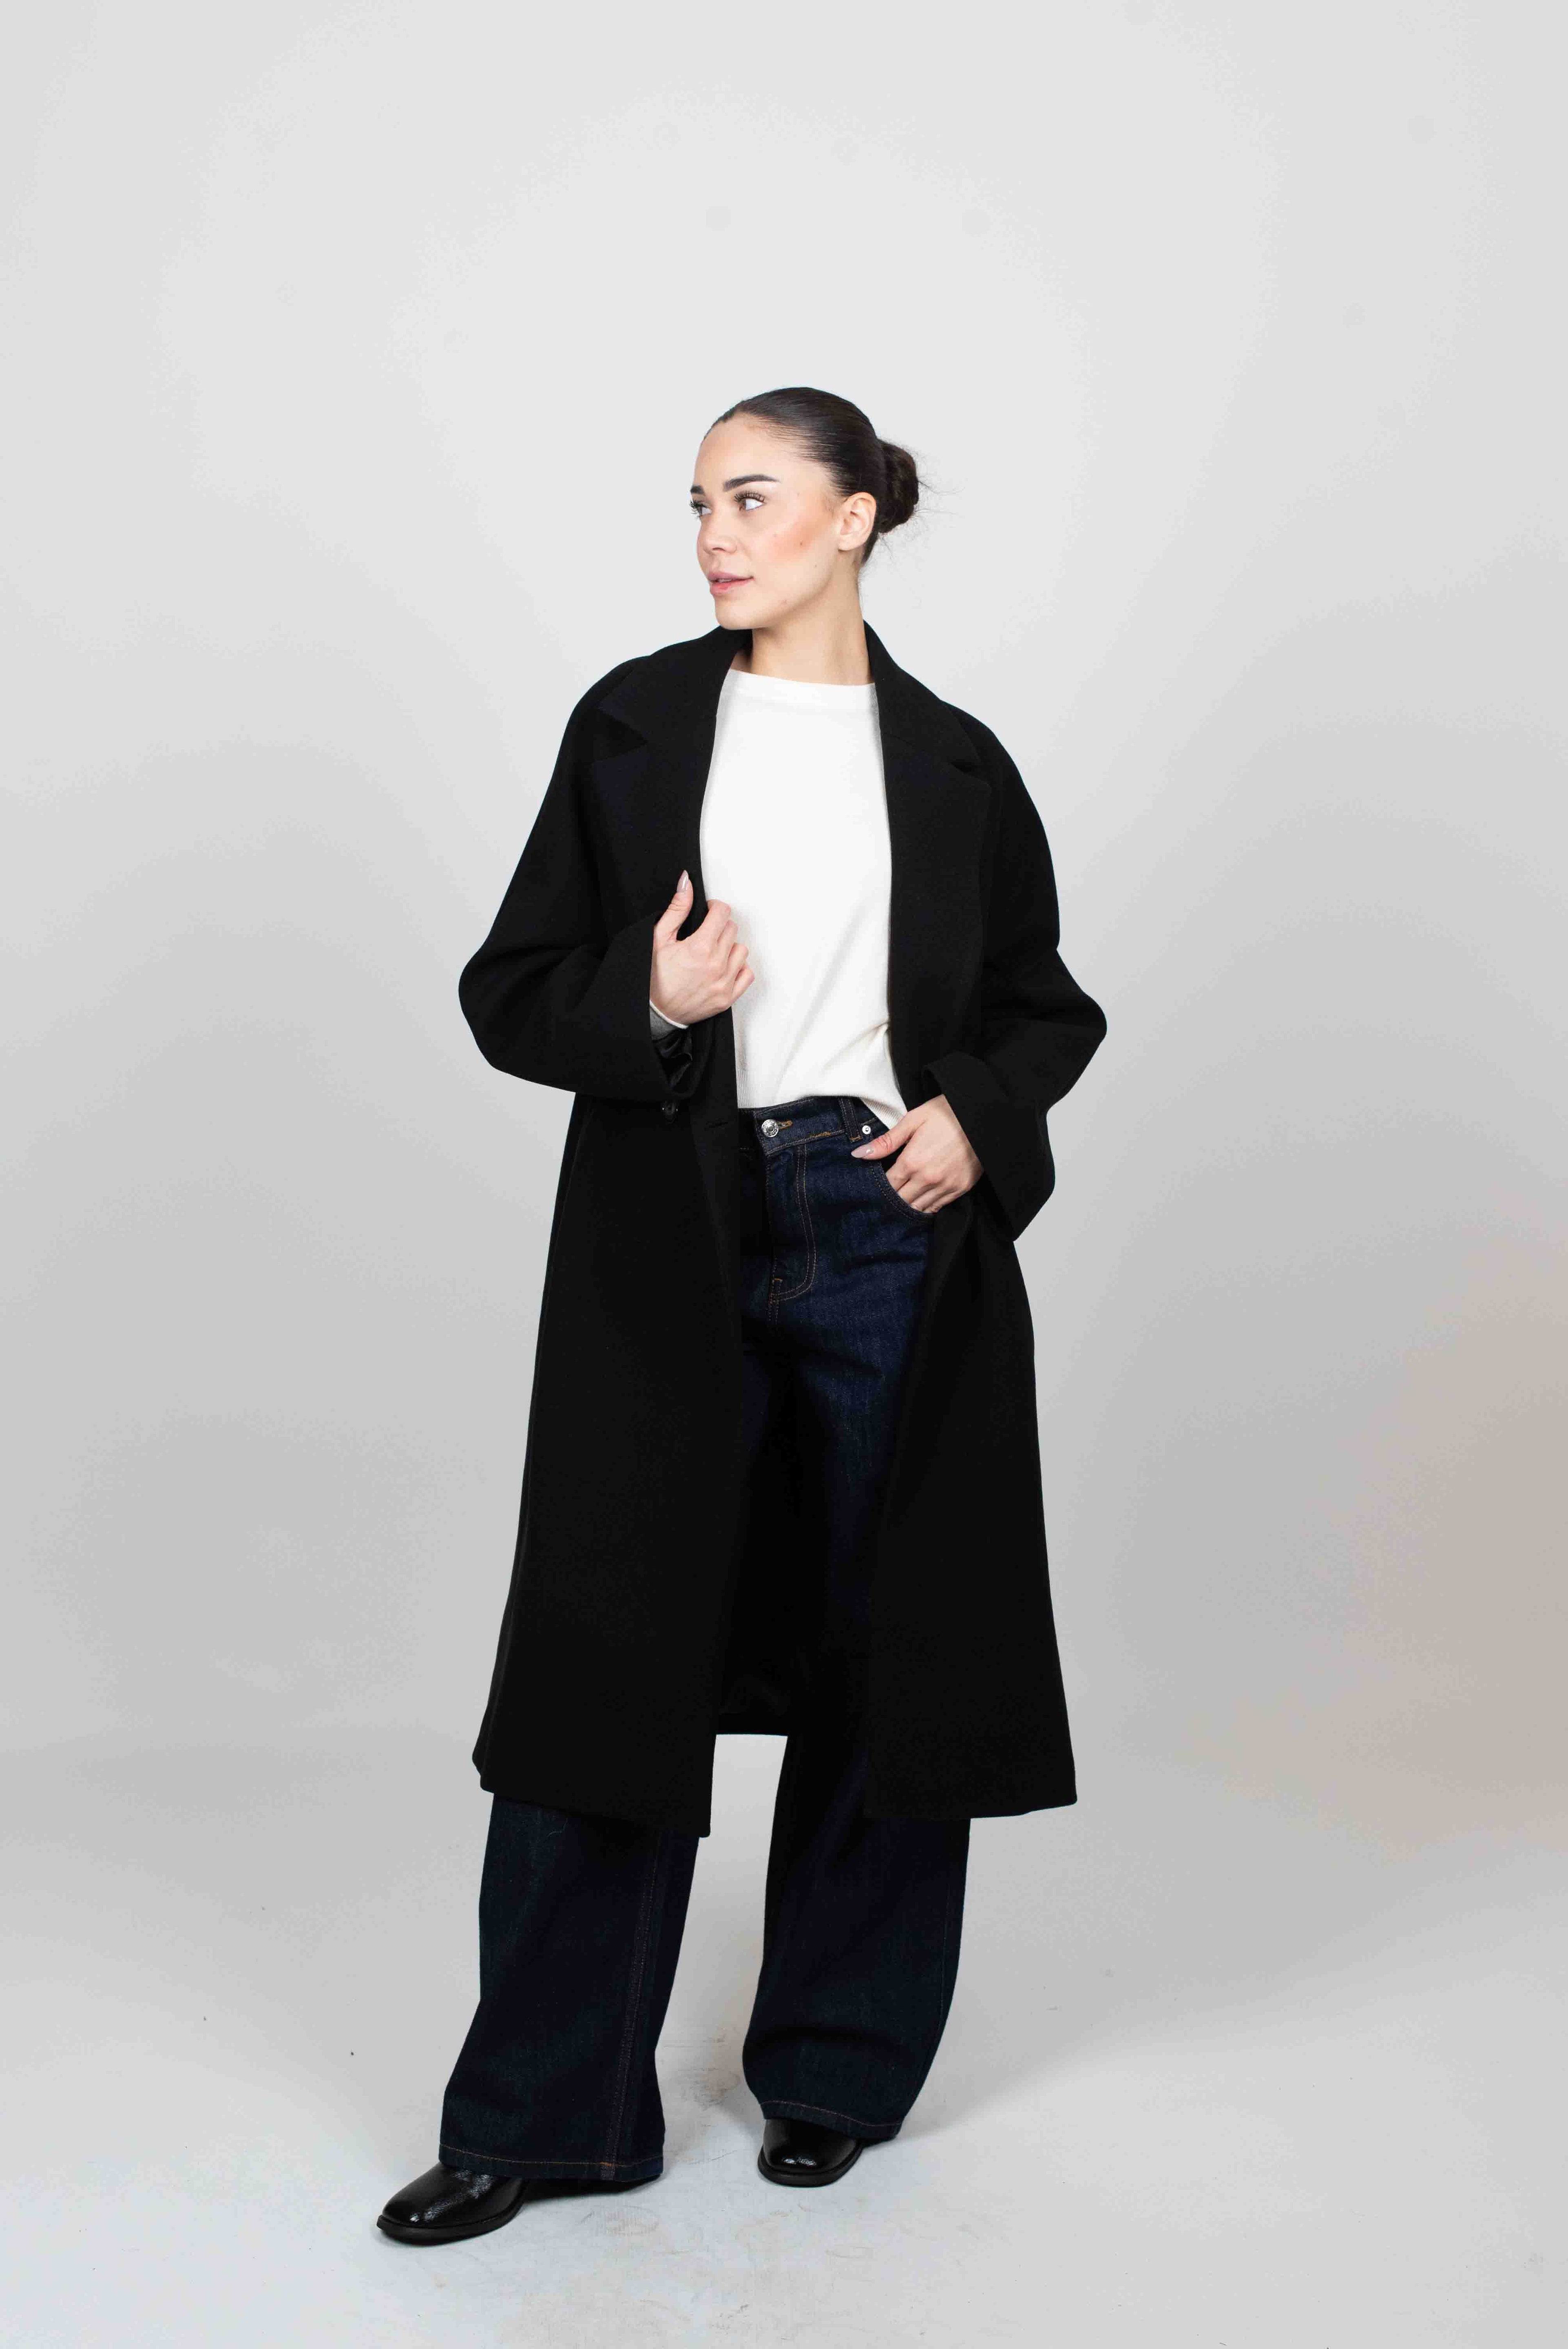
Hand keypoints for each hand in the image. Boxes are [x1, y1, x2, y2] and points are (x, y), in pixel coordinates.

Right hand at [650, 871, 754, 1024]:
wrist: (653, 1013)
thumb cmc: (653, 977)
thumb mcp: (659, 938)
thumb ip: (677, 909)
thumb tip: (686, 883)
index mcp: (700, 947)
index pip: (722, 913)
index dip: (714, 908)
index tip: (708, 912)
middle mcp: (716, 965)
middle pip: (732, 929)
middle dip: (719, 926)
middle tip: (705, 934)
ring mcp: (724, 983)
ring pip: (741, 949)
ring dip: (729, 947)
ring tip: (712, 952)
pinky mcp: (727, 998)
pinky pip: (747, 974)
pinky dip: (738, 968)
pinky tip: (722, 967)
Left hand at [849, 1095, 981, 1213]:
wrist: (982, 1115)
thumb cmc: (945, 1113)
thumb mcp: (912, 1120)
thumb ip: (886, 1142)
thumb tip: (859, 1155)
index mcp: (912, 1161)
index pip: (887, 1186)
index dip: (879, 1188)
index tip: (875, 1187)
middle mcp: (927, 1178)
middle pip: (901, 1201)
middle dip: (891, 1200)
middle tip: (887, 1197)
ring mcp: (946, 1186)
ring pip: (919, 1209)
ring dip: (908, 1206)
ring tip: (903, 1199)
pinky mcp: (961, 1188)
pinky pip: (938, 1207)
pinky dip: (927, 1207)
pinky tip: (921, 1200)